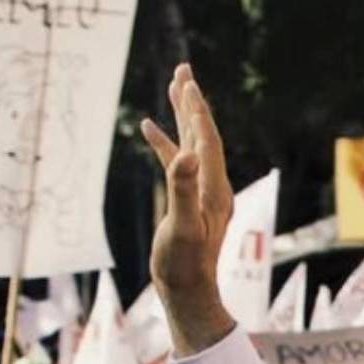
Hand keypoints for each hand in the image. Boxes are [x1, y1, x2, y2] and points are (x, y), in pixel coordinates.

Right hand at [139, 65, 237, 355]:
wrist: (187, 293)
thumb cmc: (184, 266)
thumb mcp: (182, 228)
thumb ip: (183, 190)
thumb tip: (187, 156)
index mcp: (213, 188)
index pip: (205, 139)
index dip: (195, 111)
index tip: (186, 82)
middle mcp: (210, 185)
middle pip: (202, 133)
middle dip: (192, 102)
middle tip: (183, 71)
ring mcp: (199, 192)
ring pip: (191, 143)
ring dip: (181, 116)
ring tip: (173, 87)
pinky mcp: (186, 201)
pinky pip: (176, 162)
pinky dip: (165, 143)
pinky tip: (151, 129)